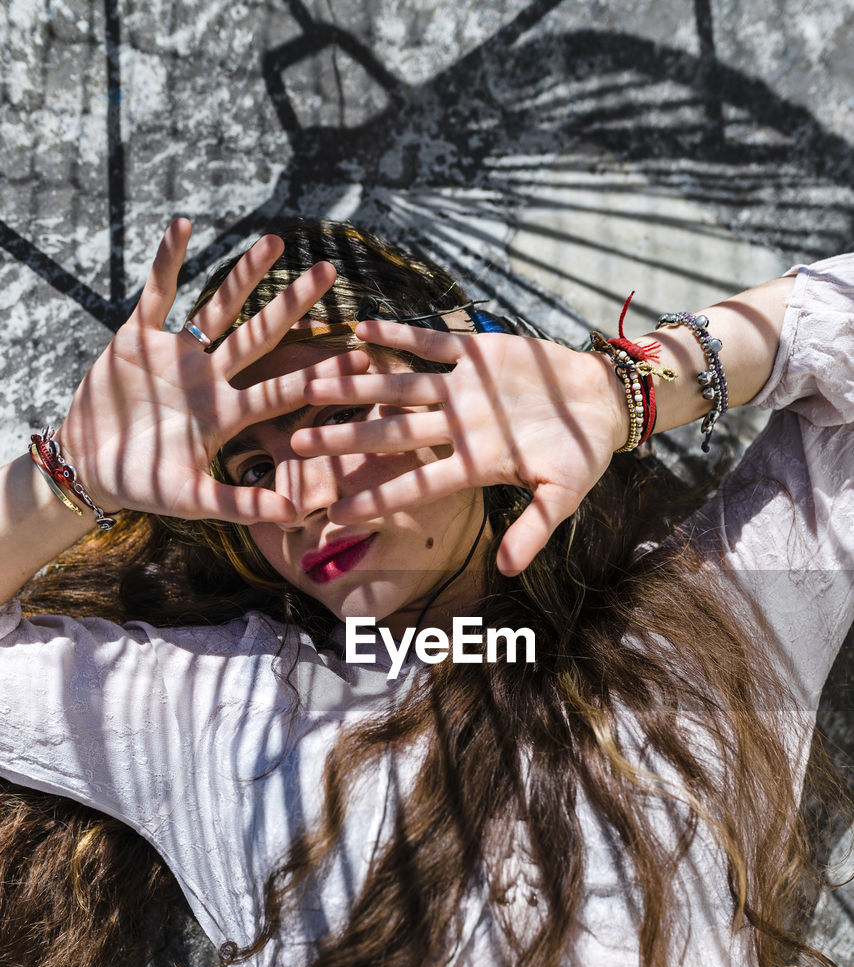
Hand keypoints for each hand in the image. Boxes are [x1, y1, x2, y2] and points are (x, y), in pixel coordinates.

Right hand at [57, 219, 368, 523]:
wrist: (89, 468)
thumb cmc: (144, 487)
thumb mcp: (193, 499)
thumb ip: (241, 504)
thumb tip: (293, 515)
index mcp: (228, 414)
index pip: (282, 390)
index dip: (319, 375)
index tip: (360, 357)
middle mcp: (210, 378)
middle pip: (260, 334)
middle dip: (292, 303)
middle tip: (329, 270)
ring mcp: (176, 355)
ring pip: (217, 306)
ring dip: (243, 274)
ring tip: (275, 239)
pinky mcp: (137, 338)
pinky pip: (157, 292)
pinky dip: (168, 260)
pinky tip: (184, 225)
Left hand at [294, 322, 627, 573]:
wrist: (601, 403)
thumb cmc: (584, 454)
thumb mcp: (564, 495)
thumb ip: (534, 529)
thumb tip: (509, 571)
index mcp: (474, 463)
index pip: (416, 484)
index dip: (377, 497)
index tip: (335, 512)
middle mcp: (458, 427)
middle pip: (392, 434)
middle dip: (345, 438)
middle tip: (296, 443)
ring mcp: (462, 390)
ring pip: (399, 387)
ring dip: (357, 385)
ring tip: (312, 383)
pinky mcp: (475, 354)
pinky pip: (429, 342)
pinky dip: (399, 335)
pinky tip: (360, 329)